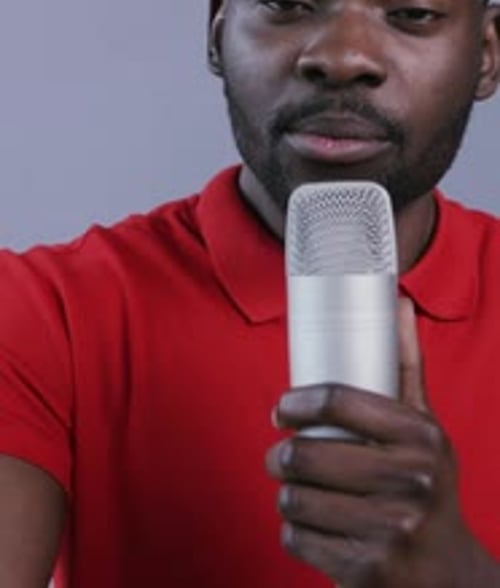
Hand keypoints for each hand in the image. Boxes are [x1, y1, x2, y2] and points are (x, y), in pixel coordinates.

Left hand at [266, 298, 499, 586]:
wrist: (449, 576)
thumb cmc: (428, 488)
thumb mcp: (424, 429)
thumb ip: (406, 367)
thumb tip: (398, 303)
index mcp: (421, 437)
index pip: (339, 401)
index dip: (297, 402)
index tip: (282, 409)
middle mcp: (410, 481)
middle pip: (306, 455)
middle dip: (280, 457)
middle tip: (280, 457)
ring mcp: (390, 529)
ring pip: (295, 498)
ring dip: (287, 495)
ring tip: (299, 491)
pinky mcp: (367, 570)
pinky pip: (297, 539)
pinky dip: (295, 531)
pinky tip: (315, 526)